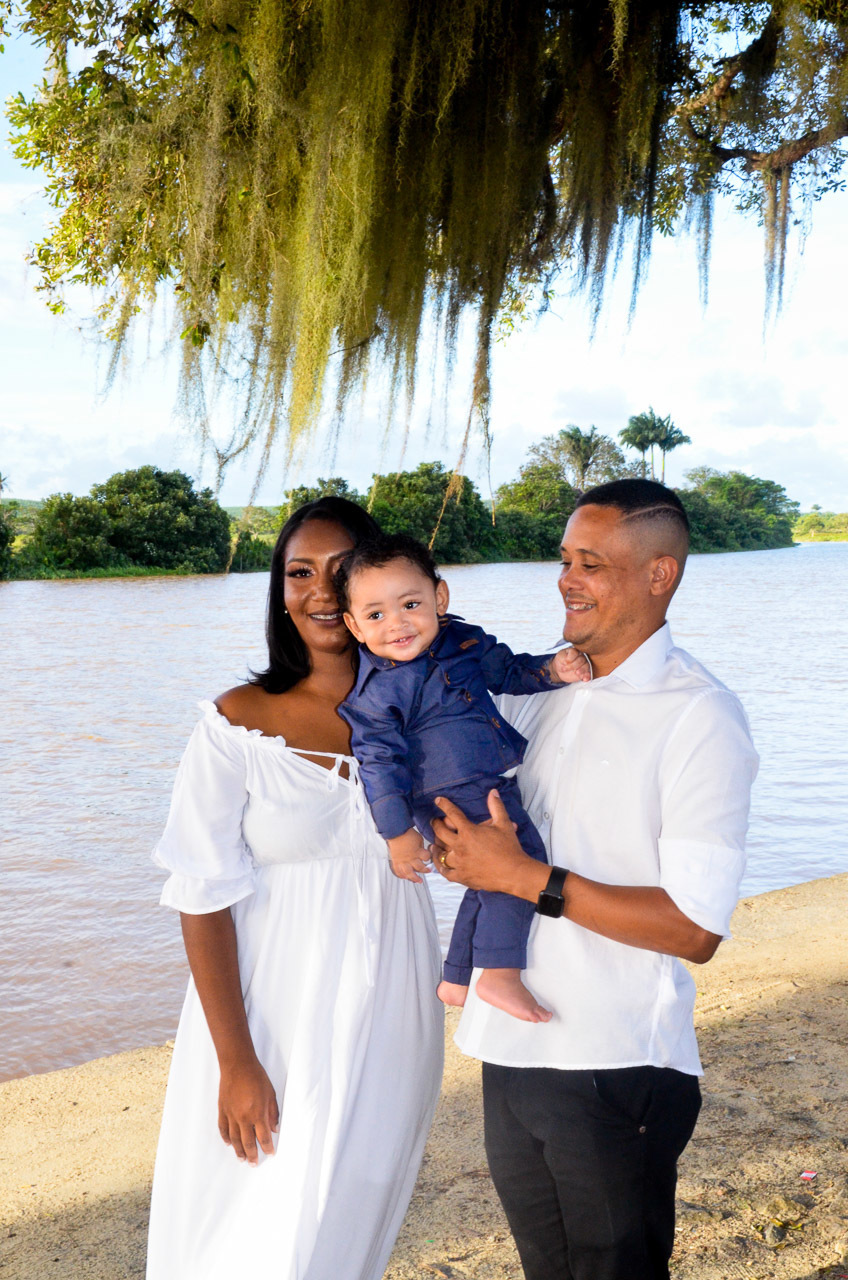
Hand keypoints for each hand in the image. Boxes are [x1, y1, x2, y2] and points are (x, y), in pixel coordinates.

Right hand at [218, 1057, 279, 1164]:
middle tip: (254, 1164)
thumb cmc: (256, 1077)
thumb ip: (273, 1113)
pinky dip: (225, 1137)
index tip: (270, 1154)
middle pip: (248, 1142)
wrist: (237, 1065)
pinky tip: (228, 1143)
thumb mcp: (271, 1094)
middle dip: (252, 1155)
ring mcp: (231, 1115)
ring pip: (234, 1138)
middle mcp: (243, 1117)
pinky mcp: (222, 1110)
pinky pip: (223, 1128)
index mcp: (257, 1113)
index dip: (267, 1148)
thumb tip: (275, 1129)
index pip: (263, 1137)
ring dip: (238, 1150)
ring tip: (242, 1159)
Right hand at [387, 827, 431, 883]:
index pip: (427, 858)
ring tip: (418, 881)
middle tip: (428, 871)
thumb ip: (422, 847)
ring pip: (408, 873)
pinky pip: (398, 871)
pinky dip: (401, 876)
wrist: (395, 832)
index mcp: (417, 852)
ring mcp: (403, 861)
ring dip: (414, 878)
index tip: (429, 857)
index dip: (429, 857)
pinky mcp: (396, 861)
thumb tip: (423, 852)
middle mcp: (410, 858)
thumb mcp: (419, 839)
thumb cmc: (407, 833)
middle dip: (425, 870)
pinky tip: (405, 877)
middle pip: (419, 868)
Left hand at [430, 790, 547, 900]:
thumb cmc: (509, 848)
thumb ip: (496, 807)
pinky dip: (440, 867)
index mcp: (469, 832)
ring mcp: (459, 863)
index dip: (444, 805)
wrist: (514, 873)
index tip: (438, 800)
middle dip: (436, 825)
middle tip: (435, 822)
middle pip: (440, 833)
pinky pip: (445, 872)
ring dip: (435, 847)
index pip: (452, 814)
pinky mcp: (461, 877)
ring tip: (433, 844)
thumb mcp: (504, 824)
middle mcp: (460, 846)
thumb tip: (492, 791)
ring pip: (439, 854)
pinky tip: (440, 864)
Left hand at [550, 646, 591, 683]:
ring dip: (582, 670)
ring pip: (586, 666)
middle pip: (581, 660)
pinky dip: (587, 676)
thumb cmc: (561, 661)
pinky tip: (584, 679)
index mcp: (574, 651)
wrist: (560, 670)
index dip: (570, 658)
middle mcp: (581, 657)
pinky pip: (588, 674)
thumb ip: (563, 658)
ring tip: (577, 673)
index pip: (574, 653)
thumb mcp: (559, 657)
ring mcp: (583, 664)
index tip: (564, 663)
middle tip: (565, 669)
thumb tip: (567, 661)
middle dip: (573, 665)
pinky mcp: (584, 672)